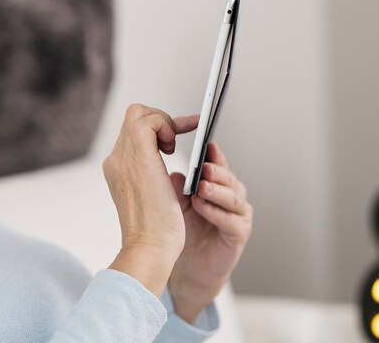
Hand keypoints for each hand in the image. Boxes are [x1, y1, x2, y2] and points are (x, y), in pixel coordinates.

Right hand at [103, 104, 198, 297]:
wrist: (149, 248)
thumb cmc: (154, 231)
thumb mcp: (150, 194)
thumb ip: (150, 173)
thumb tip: (162, 155)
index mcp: (117, 169)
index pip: (130, 131)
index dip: (154, 128)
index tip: (173, 138)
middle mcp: (115, 160)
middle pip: (133, 116)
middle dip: (160, 119)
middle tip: (176, 137)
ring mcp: (123, 157)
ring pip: (138, 114)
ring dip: (163, 122)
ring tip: (174, 146)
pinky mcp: (138, 158)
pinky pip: (149, 122)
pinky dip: (166, 126)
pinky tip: (174, 148)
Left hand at [168, 143, 252, 323]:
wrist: (186, 267)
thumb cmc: (182, 231)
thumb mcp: (173, 203)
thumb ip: (174, 186)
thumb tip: (173, 172)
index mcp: (215, 184)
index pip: (216, 163)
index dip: (213, 153)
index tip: (206, 144)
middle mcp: (230, 196)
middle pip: (228, 177)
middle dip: (216, 171)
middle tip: (204, 167)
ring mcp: (237, 215)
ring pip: (234, 196)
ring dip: (217, 190)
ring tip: (202, 187)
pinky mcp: (238, 235)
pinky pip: (231, 220)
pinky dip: (216, 212)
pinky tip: (202, 207)